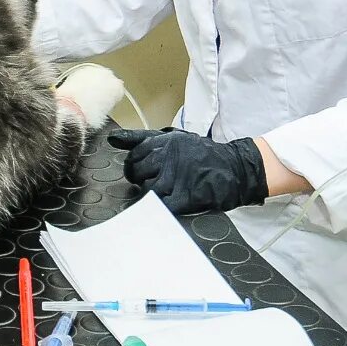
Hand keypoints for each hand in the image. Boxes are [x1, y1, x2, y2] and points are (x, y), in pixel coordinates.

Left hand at [109, 127, 268, 214]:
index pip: (134, 154)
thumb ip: (140, 139)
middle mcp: (166, 158)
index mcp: (163, 143)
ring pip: (146, 188)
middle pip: (136, 172)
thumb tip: (112, 139)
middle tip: (149, 180)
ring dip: (148, 192)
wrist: (234, 168)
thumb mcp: (172, 138)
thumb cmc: (201, 154)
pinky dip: (156, 207)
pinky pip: (160, 205)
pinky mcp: (184, 198)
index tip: (140, 167)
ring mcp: (175, 179)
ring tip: (160, 190)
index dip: (134, 163)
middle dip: (138, 178)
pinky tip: (163, 203)